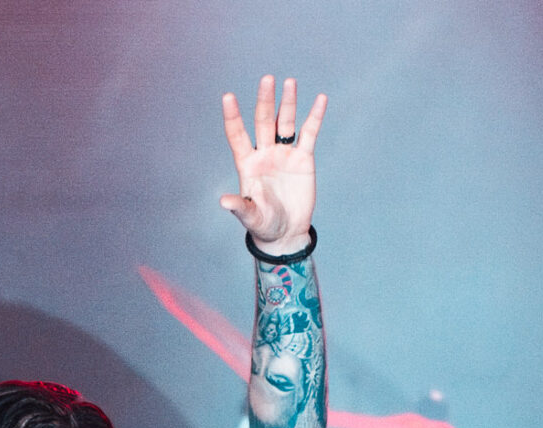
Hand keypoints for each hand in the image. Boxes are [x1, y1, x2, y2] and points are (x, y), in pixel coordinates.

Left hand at [218, 76, 324, 250]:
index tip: (228, 96)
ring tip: (289, 82)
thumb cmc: (264, 225)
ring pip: (285, 123)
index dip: (233, 116)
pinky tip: (320, 99)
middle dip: (265, 101)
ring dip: (287, 103)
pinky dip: (314, 117)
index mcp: (247, 164)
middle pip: (263, 121)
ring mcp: (284, 154)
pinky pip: (309, 134)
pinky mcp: (304, 159)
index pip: (237, 135)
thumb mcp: (250, 217)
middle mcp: (264, 153)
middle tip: (267, 79)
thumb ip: (239, 207)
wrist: (287, 233)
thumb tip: (223, 201)